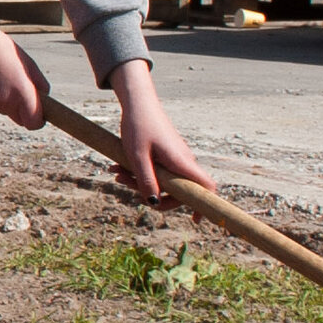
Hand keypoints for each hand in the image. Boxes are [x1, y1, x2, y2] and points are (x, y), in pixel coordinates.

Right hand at [0, 16, 43, 128]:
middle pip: (21, 121)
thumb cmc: (6, 51)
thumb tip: (45, 96)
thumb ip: (40, 83)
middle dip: (25, 113)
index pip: (34, 123)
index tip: (41, 115)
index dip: (39, 121)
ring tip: (7, 82)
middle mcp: (7, 101)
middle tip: (26, 96)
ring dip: (11, 104)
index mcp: (22, 92)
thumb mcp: (30, 64)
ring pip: (8, 112)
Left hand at [108, 59, 214, 202]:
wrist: (137, 102)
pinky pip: (157, 171)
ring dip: (139, 182)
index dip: (204, 205)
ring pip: (163, 181)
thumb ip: (146, 181)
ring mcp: (175, 158)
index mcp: (182, 162)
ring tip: (116, 172)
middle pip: (177, 191)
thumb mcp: (137, 157)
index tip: (195, 220)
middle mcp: (183, 161)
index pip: (206, 186)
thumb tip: (154, 203)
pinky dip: (140, 172)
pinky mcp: (166, 154)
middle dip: (151, 194)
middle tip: (124, 183)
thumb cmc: (138, 126)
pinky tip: (119, 167)